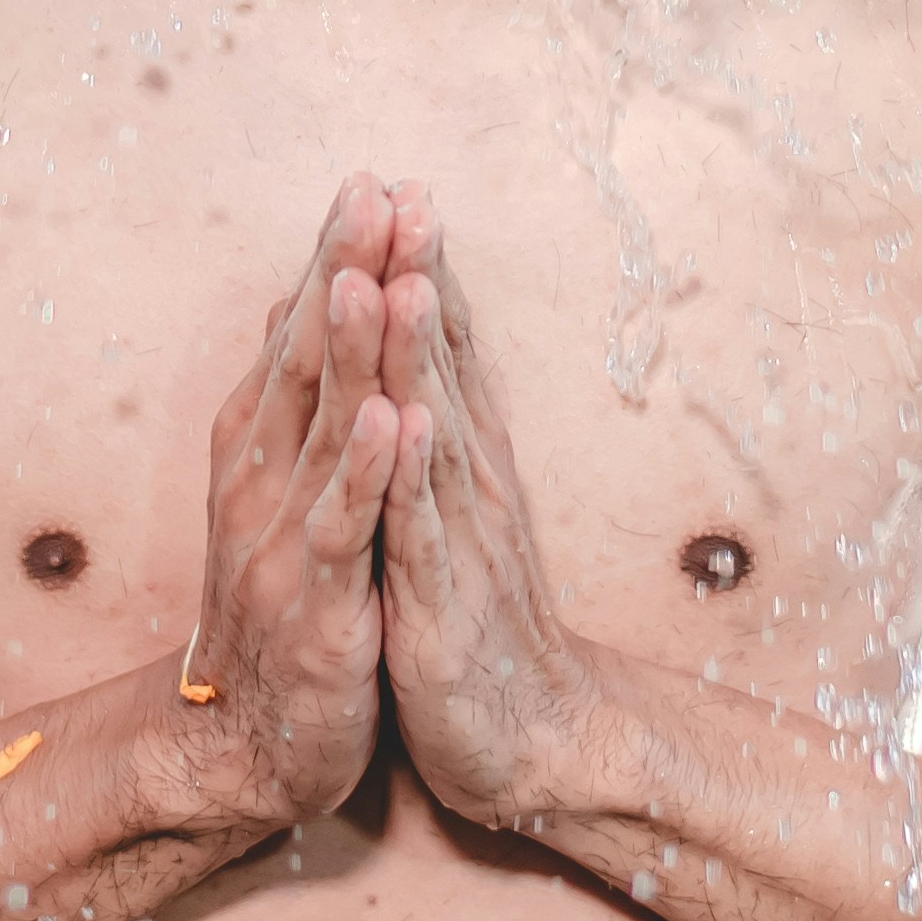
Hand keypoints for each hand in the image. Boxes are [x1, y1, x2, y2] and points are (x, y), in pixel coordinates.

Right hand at [166, 176, 404, 834]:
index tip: (366, 179)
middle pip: (305, 361)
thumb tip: (288, 312)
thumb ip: (288, 412)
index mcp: (258, 454)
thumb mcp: (279, 500)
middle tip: (370, 188)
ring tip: (375, 273)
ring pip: (323, 430)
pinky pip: (347, 529)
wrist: (242, 748)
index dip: (331, 259)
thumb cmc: (278, 612)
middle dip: (340, 272)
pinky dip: (370, 472)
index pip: (296, 335)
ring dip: (349, 350)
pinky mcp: (320, 608)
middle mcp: (262, 484)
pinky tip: (397, 419)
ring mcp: (287, 543)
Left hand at [370, 212, 619, 832]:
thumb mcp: (449, 516)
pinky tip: (414, 425)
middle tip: (403, 191)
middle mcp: (466, 485)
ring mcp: (460, 541)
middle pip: (439, 366)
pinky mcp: (443, 605)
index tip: (394, 184)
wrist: (527, 736)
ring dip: (416, 357)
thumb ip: (438, 436)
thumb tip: (422, 360)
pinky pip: (427, 535)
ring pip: (434, 432)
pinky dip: (418, 479)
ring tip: (397, 278)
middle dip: (417, 277)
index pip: (439, 349)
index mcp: (459, 463)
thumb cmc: (477, 622)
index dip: (417, 267)